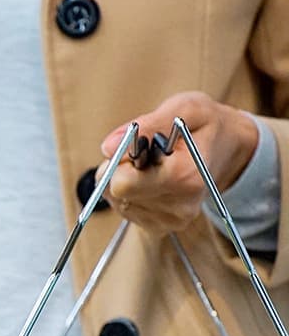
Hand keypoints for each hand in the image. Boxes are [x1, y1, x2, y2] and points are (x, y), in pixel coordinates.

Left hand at [96, 91, 257, 233]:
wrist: (228, 148)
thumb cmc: (205, 125)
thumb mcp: (184, 108)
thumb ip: (147, 125)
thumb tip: (108, 147)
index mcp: (186, 177)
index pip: (122, 183)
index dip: (121, 160)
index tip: (140, 145)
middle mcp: (180, 206)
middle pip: (115, 192)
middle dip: (120, 168)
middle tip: (145, 154)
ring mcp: (171, 220)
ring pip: (116, 200)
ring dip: (125, 179)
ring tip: (152, 165)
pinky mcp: (161, 227)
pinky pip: (124, 209)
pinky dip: (130, 192)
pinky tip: (151, 180)